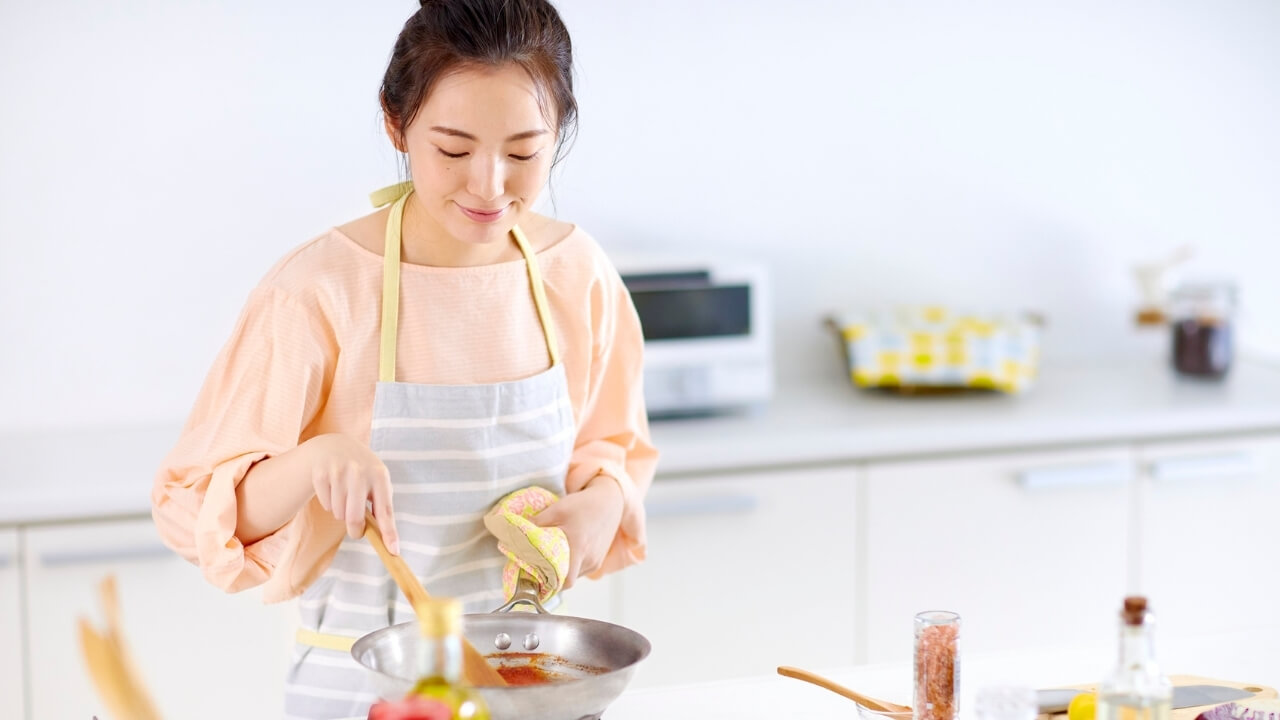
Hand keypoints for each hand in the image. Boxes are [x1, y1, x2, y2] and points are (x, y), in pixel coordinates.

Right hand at [302, 433, 399, 553]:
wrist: (335, 445)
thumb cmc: (362, 470)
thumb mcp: (377, 479)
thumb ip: (381, 505)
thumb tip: (388, 540)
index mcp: (380, 475)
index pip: (386, 510)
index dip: (389, 532)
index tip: (393, 551)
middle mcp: (360, 472)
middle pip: (355, 518)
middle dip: (356, 530)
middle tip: (357, 532)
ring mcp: (339, 472)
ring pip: (339, 513)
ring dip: (342, 513)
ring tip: (345, 497)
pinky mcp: (321, 474)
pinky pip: (326, 505)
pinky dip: (329, 504)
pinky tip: (333, 489)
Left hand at [531, 476, 623, 588]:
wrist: (609, 502)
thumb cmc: (583, 505)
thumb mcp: (557, 509)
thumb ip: (537, 524)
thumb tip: (513, 534)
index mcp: (578, 548)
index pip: (564, 581)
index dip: (549, 584)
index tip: (534, 579)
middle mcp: (589, 559)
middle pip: (567, 581)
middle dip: (551, 578)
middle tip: (536, 570)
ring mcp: (595, 561)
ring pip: (574, 576)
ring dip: (562, 572)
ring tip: (548, 560)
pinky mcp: (598, 560)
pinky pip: (581, 571)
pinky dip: (570, 567)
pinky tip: (564, 555)